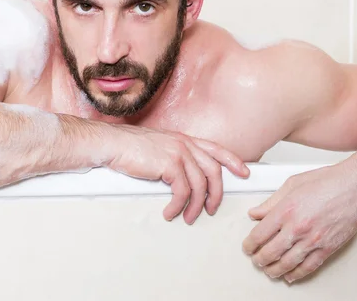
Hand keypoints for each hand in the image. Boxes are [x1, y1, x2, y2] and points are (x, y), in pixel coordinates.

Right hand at [108, 125, 249, 223]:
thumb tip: (182, 177)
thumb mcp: (159, 148)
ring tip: (188, 217)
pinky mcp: (169, 164)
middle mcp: (185, 144)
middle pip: (214, 170)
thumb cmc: (130, 148)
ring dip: (196, 206)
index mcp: (184, 139)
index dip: (233, 161)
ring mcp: (178, 152)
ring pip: (200, 184)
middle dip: (217, 193)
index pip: (216, 149)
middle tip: (211, 209)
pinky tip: (171, 212)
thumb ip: (174, 157)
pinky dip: (178, 206)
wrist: (112, 143)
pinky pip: (182, 192)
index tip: (244, 173)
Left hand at [242, 161, 356, 282]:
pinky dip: (297, 274)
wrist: (354, 186)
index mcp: (286, 210)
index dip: (250, 244)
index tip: (247, 247)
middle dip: (259, 259)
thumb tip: (256, 213)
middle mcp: (298, 227)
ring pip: (288, 263)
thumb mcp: (291, 185)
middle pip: (271, 252)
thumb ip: (271, 202)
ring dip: (274, 270)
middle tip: (256, 260)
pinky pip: (309, 266)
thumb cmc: (327, 181)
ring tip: (269, 270)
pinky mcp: (328, 247)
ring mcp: (313, 239)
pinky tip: (290, 275)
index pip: (259, 234)